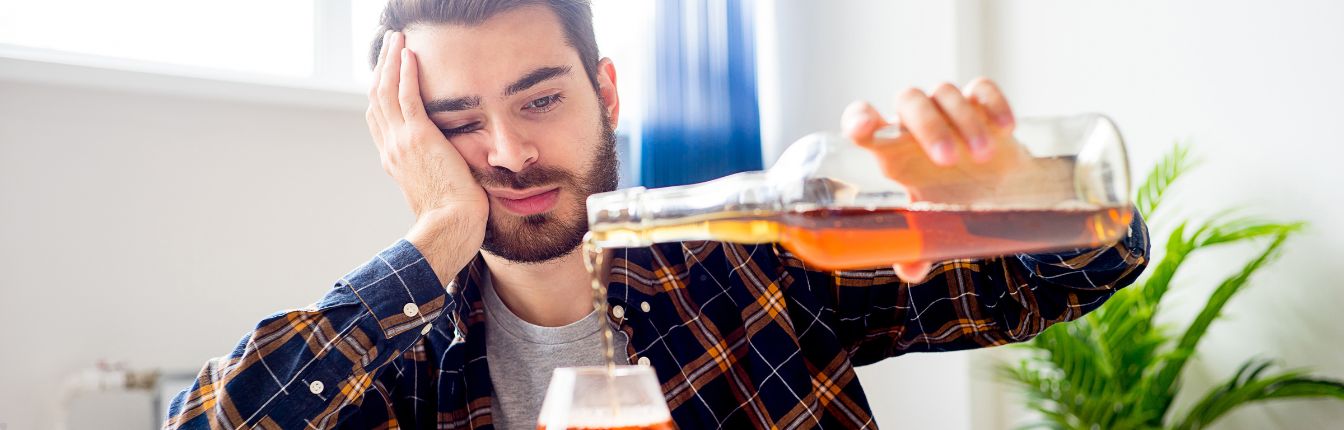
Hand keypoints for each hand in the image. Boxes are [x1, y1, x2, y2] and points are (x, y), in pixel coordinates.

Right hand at [367, 31, 488, 280]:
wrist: (450, 228)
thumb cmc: (454, 218)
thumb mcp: (440, 188)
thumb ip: (440, 169)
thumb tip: (456, 164)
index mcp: (395, 161)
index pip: (381, 118)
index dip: (381, 92)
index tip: (388, 72)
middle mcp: (391, 148)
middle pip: (377, 99)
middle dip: (382, 68)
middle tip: (389, 45)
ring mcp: (401, 142)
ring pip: (386, 91)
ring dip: (391, 61)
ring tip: (397, 39)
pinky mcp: (419, 138)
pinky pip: (406, 96)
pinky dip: (405, 72)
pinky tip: (409, 54)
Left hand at [841, 78, 1030, 281]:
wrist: (999, 192)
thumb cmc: (953, 204)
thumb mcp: (933, 227)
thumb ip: (917, 248)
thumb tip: (910, 270)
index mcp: (892, 151)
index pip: (862, 121)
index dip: (859, 119)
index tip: (863, 129)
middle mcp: (914, 125)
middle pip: (908, 100)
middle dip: (926, 127)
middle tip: (947, 161)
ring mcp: (947, 110)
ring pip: (945, 92)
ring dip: (963, 121)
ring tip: (984, 157)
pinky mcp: (981, 104)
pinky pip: (982, 89)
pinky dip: (994, 103)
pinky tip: (1007, 129)